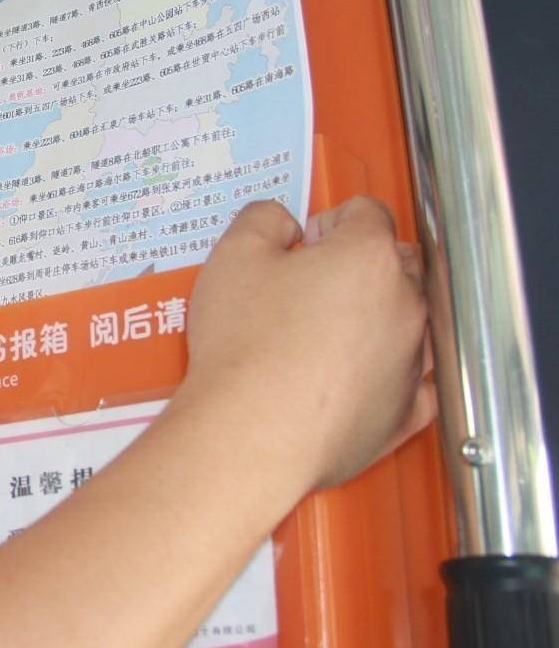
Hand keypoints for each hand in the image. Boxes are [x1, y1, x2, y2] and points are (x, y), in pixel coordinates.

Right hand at [180, 197, 436, 492]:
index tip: (302, 246)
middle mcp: (405, 304)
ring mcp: (412, 361)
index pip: (365, 214)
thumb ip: (262, 220)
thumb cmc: (244, 349)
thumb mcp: (232, 257)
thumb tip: (280, 222)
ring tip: (324, 336)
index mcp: (367, 257)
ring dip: (377, 320)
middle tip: (309, 288)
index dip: (328, 223)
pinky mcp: (406, 411)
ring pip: (410, 323)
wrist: (251, 432)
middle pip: (396, 265)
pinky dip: (390, 377)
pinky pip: (414, 385)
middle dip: (359, 268)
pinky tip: (353, 377)